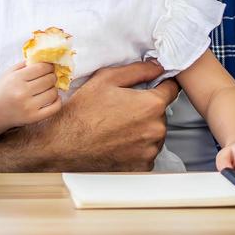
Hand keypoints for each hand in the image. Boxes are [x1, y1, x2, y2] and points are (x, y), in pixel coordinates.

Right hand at [0, 59, 178, 171]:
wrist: (62, 145)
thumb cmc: (82, 111)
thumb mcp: (106, 79)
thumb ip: (138, 70)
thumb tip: (158, 67)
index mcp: (151, 105)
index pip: (172, 89)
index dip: (161, 84)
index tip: (151, 86)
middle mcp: (156, 130)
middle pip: (161, 113)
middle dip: (147, 109)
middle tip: (122, 109)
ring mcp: (150, 151)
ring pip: (154, 133)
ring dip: (143, 129)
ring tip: (117, 127)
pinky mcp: (142, 167)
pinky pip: (146, 152)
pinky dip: (136, 147)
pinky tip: (117, 142)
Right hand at [0, 61, 61, 127]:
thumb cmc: (3, 90)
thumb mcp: (10, 73)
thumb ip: (26, 64)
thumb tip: (45, 58)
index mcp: (16, 79)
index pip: (42, 68)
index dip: (49, 66)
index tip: (49, 67)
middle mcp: (22, 92)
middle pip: (49, 79)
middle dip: (52, 76)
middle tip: (48, 77)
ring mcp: (28, 107)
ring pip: (53, 93)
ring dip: (53, 88)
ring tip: (47, 88)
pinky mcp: (33, 118)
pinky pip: (55, 107)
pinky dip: (58, 101)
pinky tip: (53, 98)